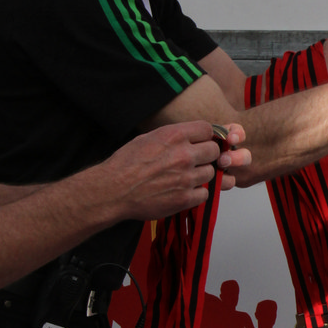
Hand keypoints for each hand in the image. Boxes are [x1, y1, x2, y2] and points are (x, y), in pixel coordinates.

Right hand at [109, 122, 251, 218]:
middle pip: (214, 151)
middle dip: (206, 156)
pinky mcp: (184, 198)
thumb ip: (173, 136)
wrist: (113, 190)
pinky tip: (183, 191)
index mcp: (174, 135)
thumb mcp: (148, 138)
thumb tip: (192, 136)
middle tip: (195, 161)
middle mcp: (184, 155)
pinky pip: (205, 193)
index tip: (200, 142)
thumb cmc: (126, 164)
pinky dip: (196, 193)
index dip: (205, 136)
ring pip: (211, 173)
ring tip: (185, 178)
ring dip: (201, 175)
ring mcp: (186, 178)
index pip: (208, 129)